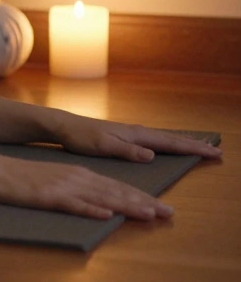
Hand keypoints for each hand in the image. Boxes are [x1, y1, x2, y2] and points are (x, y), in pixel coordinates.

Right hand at [0, 154, 171, 219]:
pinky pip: (74, 205)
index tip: (162, 206)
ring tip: (148, 213)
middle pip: (116, 192)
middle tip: (168, 212)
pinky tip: (105, 215)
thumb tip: (104, 204)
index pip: (118, 186)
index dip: (142, 196)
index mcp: (80, 174)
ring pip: (102, 198)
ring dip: (127, 206)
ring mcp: (64, 187)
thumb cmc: (25, 178)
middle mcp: (77, 178)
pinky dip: (91, 210)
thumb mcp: (57, 179)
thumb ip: (80, 189)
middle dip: (144, 202)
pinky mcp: (49, 197)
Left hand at [51, 113, 223, 162]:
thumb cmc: (81, 137)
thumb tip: (152, 155)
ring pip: (163, 138)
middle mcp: (136, 132)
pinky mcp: (124, 136)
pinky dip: (167, 142)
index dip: (192, 149)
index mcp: (135, 135)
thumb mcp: (103, 146)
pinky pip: (153, 139)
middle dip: (194, 145)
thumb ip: (127, 151)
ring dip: (182, 142)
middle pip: (171, 139)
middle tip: (217, 150)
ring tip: (199, 145)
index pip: (170, 143)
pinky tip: (166, 145)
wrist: (63, 126)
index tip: (213, 152)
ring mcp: (130, 133)